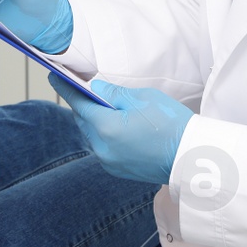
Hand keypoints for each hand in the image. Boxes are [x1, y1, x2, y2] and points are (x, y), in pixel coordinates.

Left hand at [47, 76, 192, 183]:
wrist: (192, 157)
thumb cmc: (172, 124)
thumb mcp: (143, 98)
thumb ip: (114, 93)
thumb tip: (95, 89)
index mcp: (106, 128)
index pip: (79, 103)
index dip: (66, 88)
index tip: (54, 76)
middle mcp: (103, 148)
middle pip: (84, 121)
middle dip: (83, 104)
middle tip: (83, 88)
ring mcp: (110, 162)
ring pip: (93, 135)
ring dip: (94, 120)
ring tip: (102, 106)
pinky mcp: (119, 170)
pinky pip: (103, 148)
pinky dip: (104, 135)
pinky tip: (115, 126)